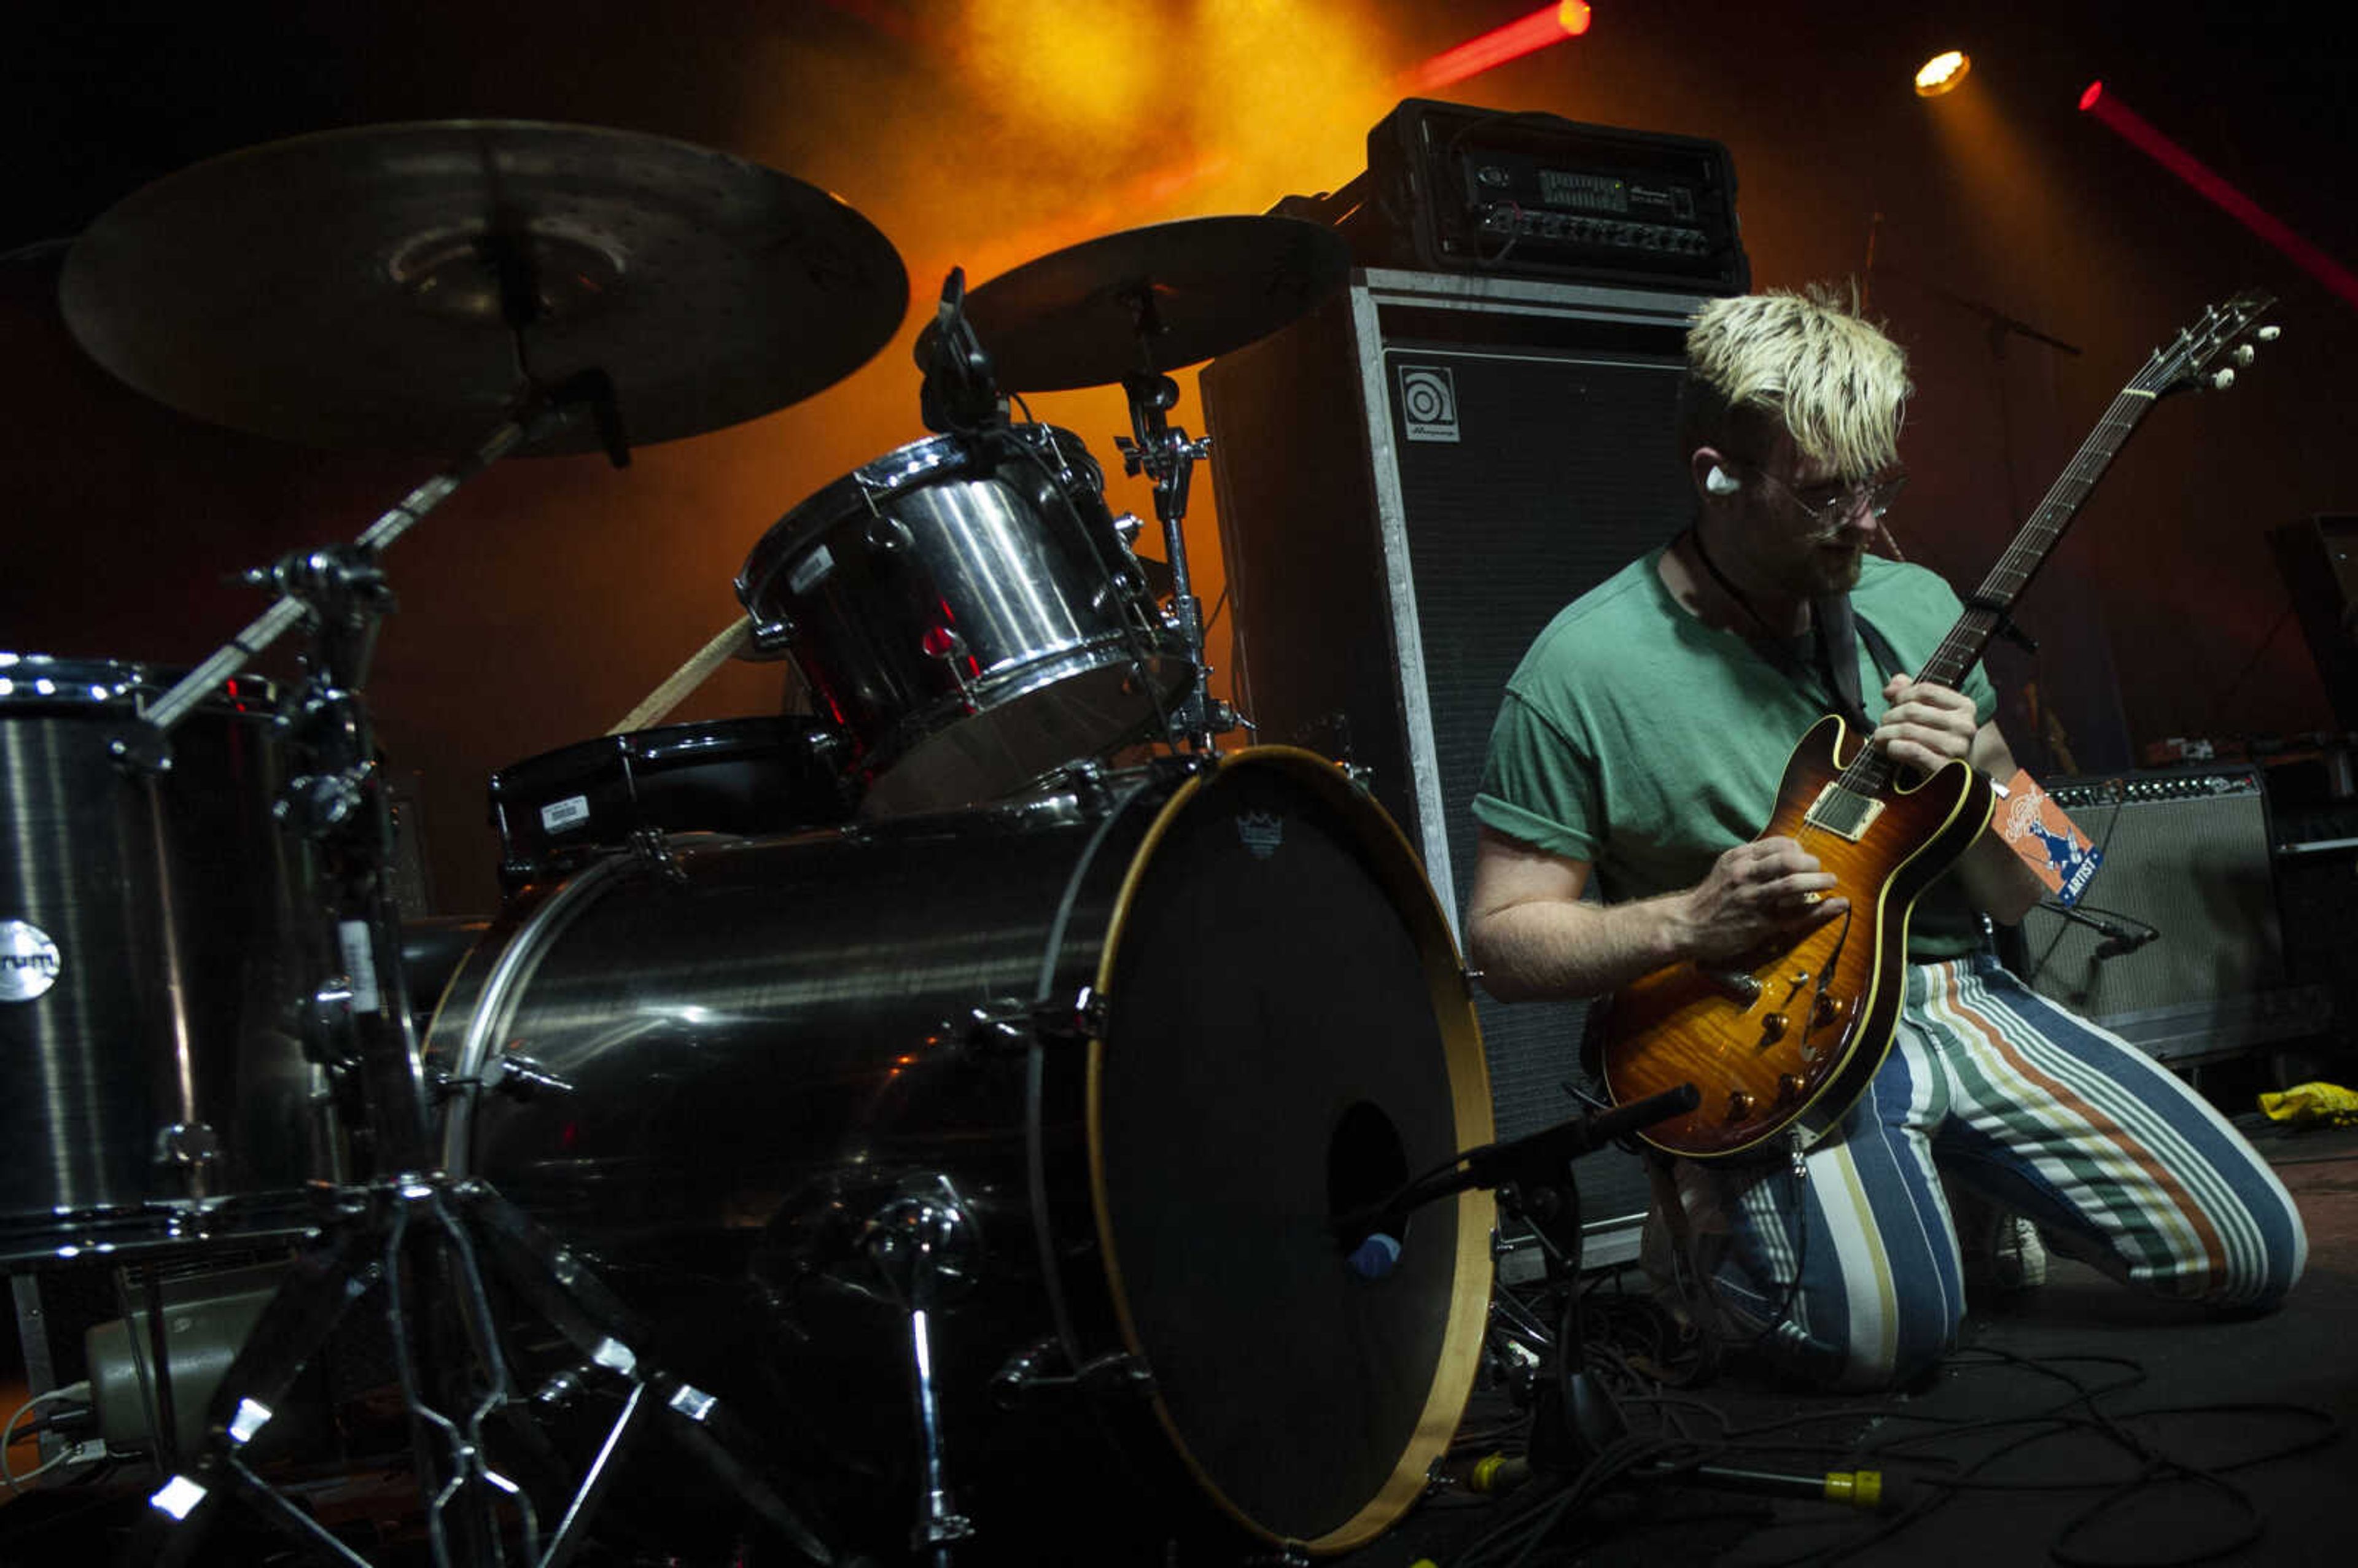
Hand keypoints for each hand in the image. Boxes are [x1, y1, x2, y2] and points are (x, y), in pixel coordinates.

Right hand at [1676, 836, 1848, 962]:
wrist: (1686, 925)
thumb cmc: (1709, 899)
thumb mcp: (1725, 868)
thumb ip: (1751, 860)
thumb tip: (1784, 854)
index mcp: (1738, 858)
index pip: (1779, 844)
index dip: (1799, 849)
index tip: (1805, 857)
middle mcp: (1745, 875)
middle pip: (1789, 860)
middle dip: (1812, 864)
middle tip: (1821, 871)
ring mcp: (1752, 899)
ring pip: (1794, 884)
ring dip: (1820, 882)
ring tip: (1831, 882)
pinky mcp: (1759, 924)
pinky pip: (1796, 915)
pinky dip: (1821, 910)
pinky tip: (1837, 906)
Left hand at [1873, 673, 1977, 774]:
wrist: (1955, 776)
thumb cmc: (1938, 740)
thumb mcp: (1930, 713)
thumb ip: (1910, 693)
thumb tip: (1891, 687)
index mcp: (1965, 706)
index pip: (1925, 689)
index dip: (1901, 695)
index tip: (1892, 704)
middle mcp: (1965, 725)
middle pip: (1912, 710)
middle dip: (1889, 717)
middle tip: (1882, 726)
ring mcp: (1957, 747)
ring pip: (1908, 730)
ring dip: (1886, 733)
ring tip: (1880, 739)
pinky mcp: (1945, 768)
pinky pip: (1912, 751)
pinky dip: (1894, 748)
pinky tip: (1890, 749)